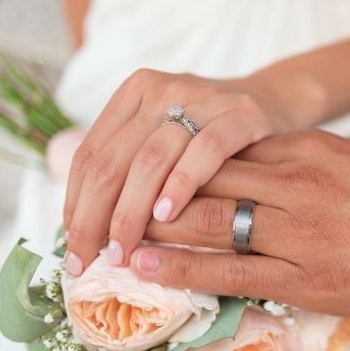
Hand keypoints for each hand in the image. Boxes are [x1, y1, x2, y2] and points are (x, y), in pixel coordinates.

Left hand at [62, 69, 291, 274]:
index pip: (91, 155)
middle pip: (113, 161)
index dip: (75, 205)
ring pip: (150, 160)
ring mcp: (201, 99)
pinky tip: (167, 216)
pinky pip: (203, 152)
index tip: (73, 248)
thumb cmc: (213, 137)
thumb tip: (86, 230)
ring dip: (131, 212)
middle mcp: (162, 91)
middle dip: (95, 218)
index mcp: (134, 94)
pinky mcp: (239, 114)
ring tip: (123, 250)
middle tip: (91, 260)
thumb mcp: (166, 140)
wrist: (276, 104)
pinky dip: (180, 185)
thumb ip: (131, 168)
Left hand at [129, 130, 349, 317]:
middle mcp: (297, 184)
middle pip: (205, 180)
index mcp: (309, 150)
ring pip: (209, 222)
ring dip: (155, 229)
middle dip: (153, 193)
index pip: (224, 150)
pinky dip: (182, 269)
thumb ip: (305, 164)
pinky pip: (231, 271)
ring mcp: (301, 231)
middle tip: (111, 203)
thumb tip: (259, 170)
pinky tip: (147, 267)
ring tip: (112, 237)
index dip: (177, 162)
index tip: (144, 171)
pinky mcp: (308, 277)